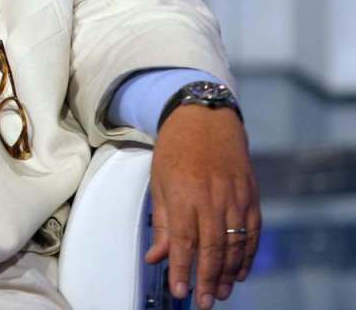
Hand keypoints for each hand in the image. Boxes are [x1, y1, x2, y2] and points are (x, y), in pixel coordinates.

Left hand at [145, 106, 260, 308]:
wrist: (205, 118)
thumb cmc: (175, 150)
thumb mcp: (158, 182)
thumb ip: (160, 223)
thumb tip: (156, 257)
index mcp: (183, 194)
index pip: (182, 241)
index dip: (182, 269)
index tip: (180, 292)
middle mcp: (211, 198)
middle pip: (212, 248)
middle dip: (208, 279)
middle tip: (205, 302)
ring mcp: (235, 196)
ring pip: (235, 243)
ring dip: (229, 272)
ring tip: (222, 293)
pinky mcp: (251, 194)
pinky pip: (252, 231)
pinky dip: (248, 254)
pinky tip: (241, 272)